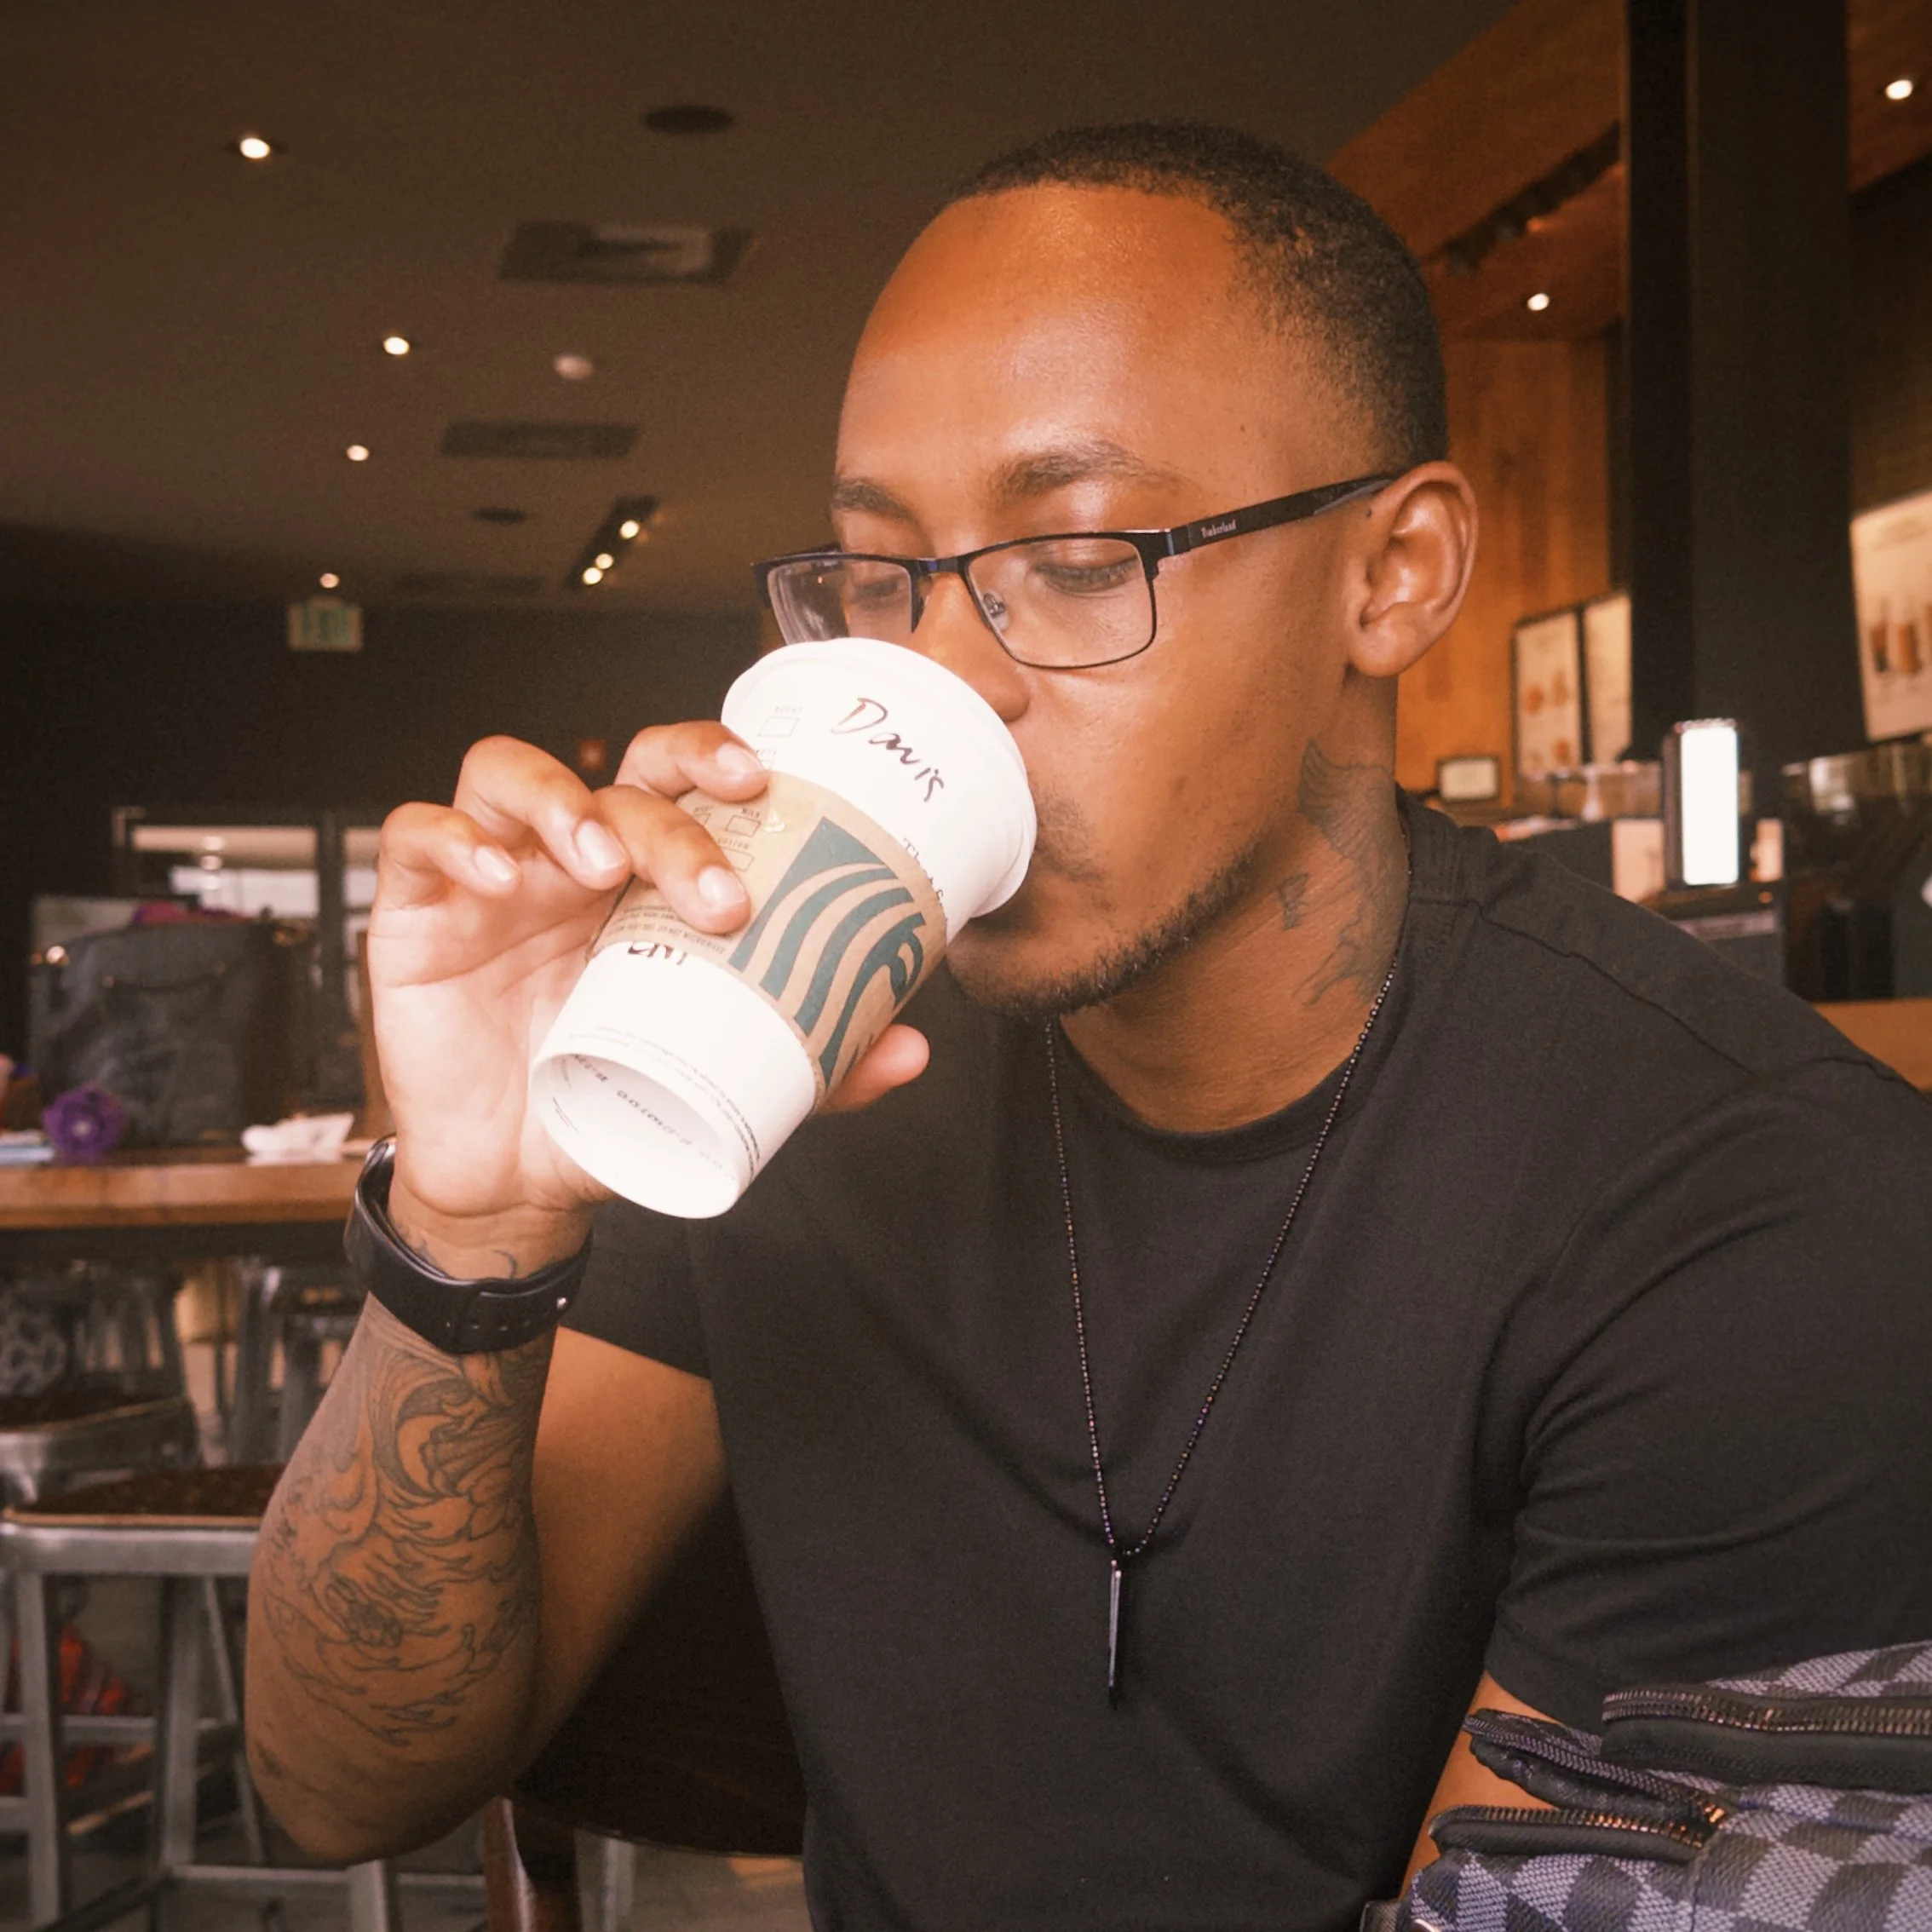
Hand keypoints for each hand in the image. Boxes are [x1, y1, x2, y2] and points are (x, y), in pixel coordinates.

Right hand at [368, 726, 929, 1268]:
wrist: (516, 1182)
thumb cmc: (611, 1102)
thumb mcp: (716, 1081)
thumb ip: (813, 1065)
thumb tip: (912, 1050)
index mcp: (645, 879)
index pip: (677, 779)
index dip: (711, 756)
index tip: (762, 780)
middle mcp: (572, 859)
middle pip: (616, 774)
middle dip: (670, 815)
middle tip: (712, 893)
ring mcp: (493, 877)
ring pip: (511, 774)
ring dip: (563, 801)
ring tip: (601, 863)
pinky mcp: (416, 910)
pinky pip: (416, 837)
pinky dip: (454, 839)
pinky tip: (497, 877)